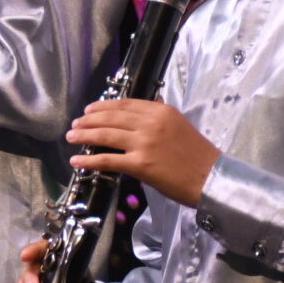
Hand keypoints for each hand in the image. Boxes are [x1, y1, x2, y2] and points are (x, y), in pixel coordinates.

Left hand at [66, 98, 220, 207]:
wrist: (211, 178)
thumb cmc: (198, 155)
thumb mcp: (178, 125)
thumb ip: (157, 118)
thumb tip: (136, 113)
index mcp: (160, 111)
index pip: (124, 104)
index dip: (102, 106)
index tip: (89, 109)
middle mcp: (150, 123)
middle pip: (110, 117)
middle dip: (88, 120)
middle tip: (75, 123)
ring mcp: (144, 143)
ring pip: (105, 135)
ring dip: (84, 135)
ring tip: (71, 137)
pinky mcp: (140, 165)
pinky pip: (108, 160)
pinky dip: (89, 160)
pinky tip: (77, 160)